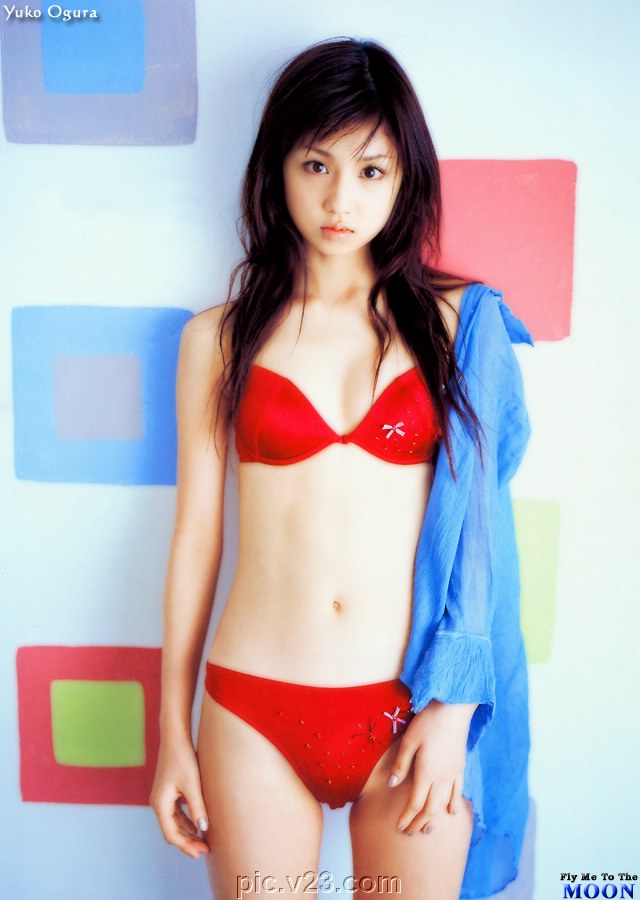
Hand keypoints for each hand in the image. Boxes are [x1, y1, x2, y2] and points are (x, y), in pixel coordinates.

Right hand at [150, 737, 209, 858]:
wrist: (175, 737)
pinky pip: (176, 813)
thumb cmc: (183, 758)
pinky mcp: (169, 791)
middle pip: (172, 831)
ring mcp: (163, 797)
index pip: (171, 834)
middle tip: (205, 850)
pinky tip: (198, 825)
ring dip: (187, 832)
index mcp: (160, 804)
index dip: (185, 846)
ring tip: (203, 841)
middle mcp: (158, 803)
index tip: (200, 853)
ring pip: (174, 823)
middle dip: (187, 842)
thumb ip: (197, 807)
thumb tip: (203, 829)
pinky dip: (186, 821)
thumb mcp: (192, 784)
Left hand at [387, 701, 475, 834]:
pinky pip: (458, 792)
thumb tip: (392, 785)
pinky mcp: (460, 767)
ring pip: (443, 804)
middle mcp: (441, 778)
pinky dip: (454, 804)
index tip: (399, 827)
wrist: (454, 709)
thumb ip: (401, 764)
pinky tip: (451, 812)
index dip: (406, 818)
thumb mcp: (409, 740)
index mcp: (426, 773)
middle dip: (418, 823)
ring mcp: (453, 774)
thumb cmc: (428, 722)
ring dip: (434, 818)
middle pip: (429, 809)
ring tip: (427, 829)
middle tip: (409, 832)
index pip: (415, 803)